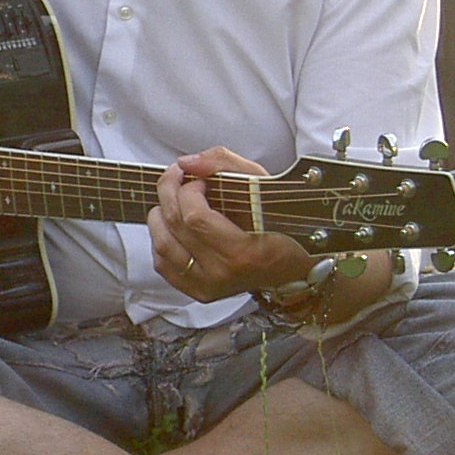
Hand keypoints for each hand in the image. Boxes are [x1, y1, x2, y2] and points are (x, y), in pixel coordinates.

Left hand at [148, 146, 313, 302]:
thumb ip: (224, 164)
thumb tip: (187, 162)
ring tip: (172, 201)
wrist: (293, 263)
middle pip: (174, 227)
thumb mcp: (261, 183)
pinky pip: (163, 265)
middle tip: (177, 178)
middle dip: (169, 192)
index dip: (189, 190)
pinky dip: (161, 241)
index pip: (194, 217)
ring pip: (162, 246)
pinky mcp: (199, 292)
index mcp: (241, 251)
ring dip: (160, 216)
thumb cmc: (281, 221)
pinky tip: (173, 227)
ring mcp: (208, 286)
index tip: (198, 180)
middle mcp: (221, 273)